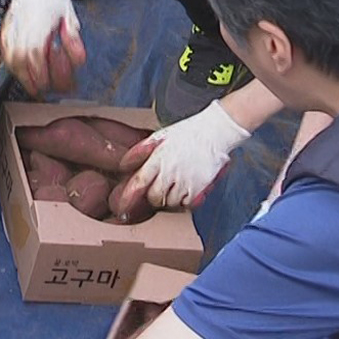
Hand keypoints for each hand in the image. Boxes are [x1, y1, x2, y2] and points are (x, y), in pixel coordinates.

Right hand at [1, 0, 84, 96]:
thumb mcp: (70, 17)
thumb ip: (73, 41)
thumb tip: (78, 61)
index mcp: (39, 23)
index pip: (35, 55)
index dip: (40, 74)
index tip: (48, 86)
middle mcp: (22, 26)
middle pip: (20, 61)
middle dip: (29, 81)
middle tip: (40, 92)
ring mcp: (12, 26)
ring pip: (10, 58)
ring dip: (20, 75)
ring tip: (30, 84)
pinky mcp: (7, 27)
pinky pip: (5, 50)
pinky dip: (11, 63)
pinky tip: (19, 70)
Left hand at [112, 100, 249, 210]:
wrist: (216, 131)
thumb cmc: (189, 132)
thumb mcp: (161, 136)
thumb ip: (142, 150)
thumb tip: (125, 163)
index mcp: (158, 158)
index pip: (138, 182)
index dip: (128, 197)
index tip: (122, 207)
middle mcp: (170, 171)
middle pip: (154, 197)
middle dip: (154, 197)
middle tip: (159, 191)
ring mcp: (186, 180)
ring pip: (171, 202)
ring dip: (170, 198)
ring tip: (176, 186)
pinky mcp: (200, 187)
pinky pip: (188, 203)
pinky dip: (185, 200)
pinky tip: (187, 188)